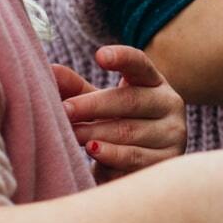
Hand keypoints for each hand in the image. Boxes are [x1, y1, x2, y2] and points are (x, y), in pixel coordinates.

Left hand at [56, 45, 186, 180]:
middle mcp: (169, 104)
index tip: (99, 56)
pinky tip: (93, 150)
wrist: (137, 167)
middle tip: (65, 110)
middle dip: (93, 105)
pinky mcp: (166, 160)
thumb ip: (75, 88)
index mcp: (153, 82)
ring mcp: (172, 133)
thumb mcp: (96, 104)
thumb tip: (50, 70)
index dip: (122, 58)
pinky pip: (134, 156)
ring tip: (71, 134)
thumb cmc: (114, 126)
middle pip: (130, 100)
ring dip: (95, 133)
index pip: (140, 64)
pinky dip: (110, 154)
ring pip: (129, 131)